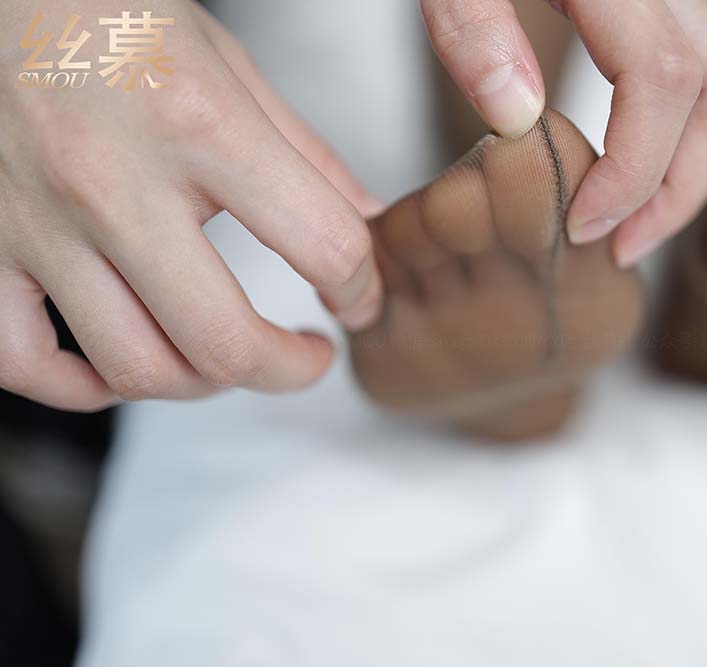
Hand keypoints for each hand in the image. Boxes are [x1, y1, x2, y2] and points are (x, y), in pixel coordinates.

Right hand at [0, 1, 382, 411]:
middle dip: (291, 368)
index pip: (322, 245)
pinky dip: (83, 389)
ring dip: (203, 383)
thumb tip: (367, 221)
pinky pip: (24, 364)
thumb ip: (304, 152)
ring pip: (135, 368)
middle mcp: (112, 181)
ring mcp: (35, 222)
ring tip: (228, 357)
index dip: (361, 287)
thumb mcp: (227, 62)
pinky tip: (123, 367)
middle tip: (308, 357)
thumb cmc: (108, 11)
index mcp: (198, 121)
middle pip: (225, 341)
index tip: (358, 297)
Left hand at [420, 0, 706, 265]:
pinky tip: (625, 165)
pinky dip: (674, 129)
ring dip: (688, 164)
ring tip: (629, 223)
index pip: (667, 80)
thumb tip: (519, 122)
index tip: (583, 227)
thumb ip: (472, 27)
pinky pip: (692, 64)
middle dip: (684, 186)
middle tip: (624, 248)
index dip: (637, 171)